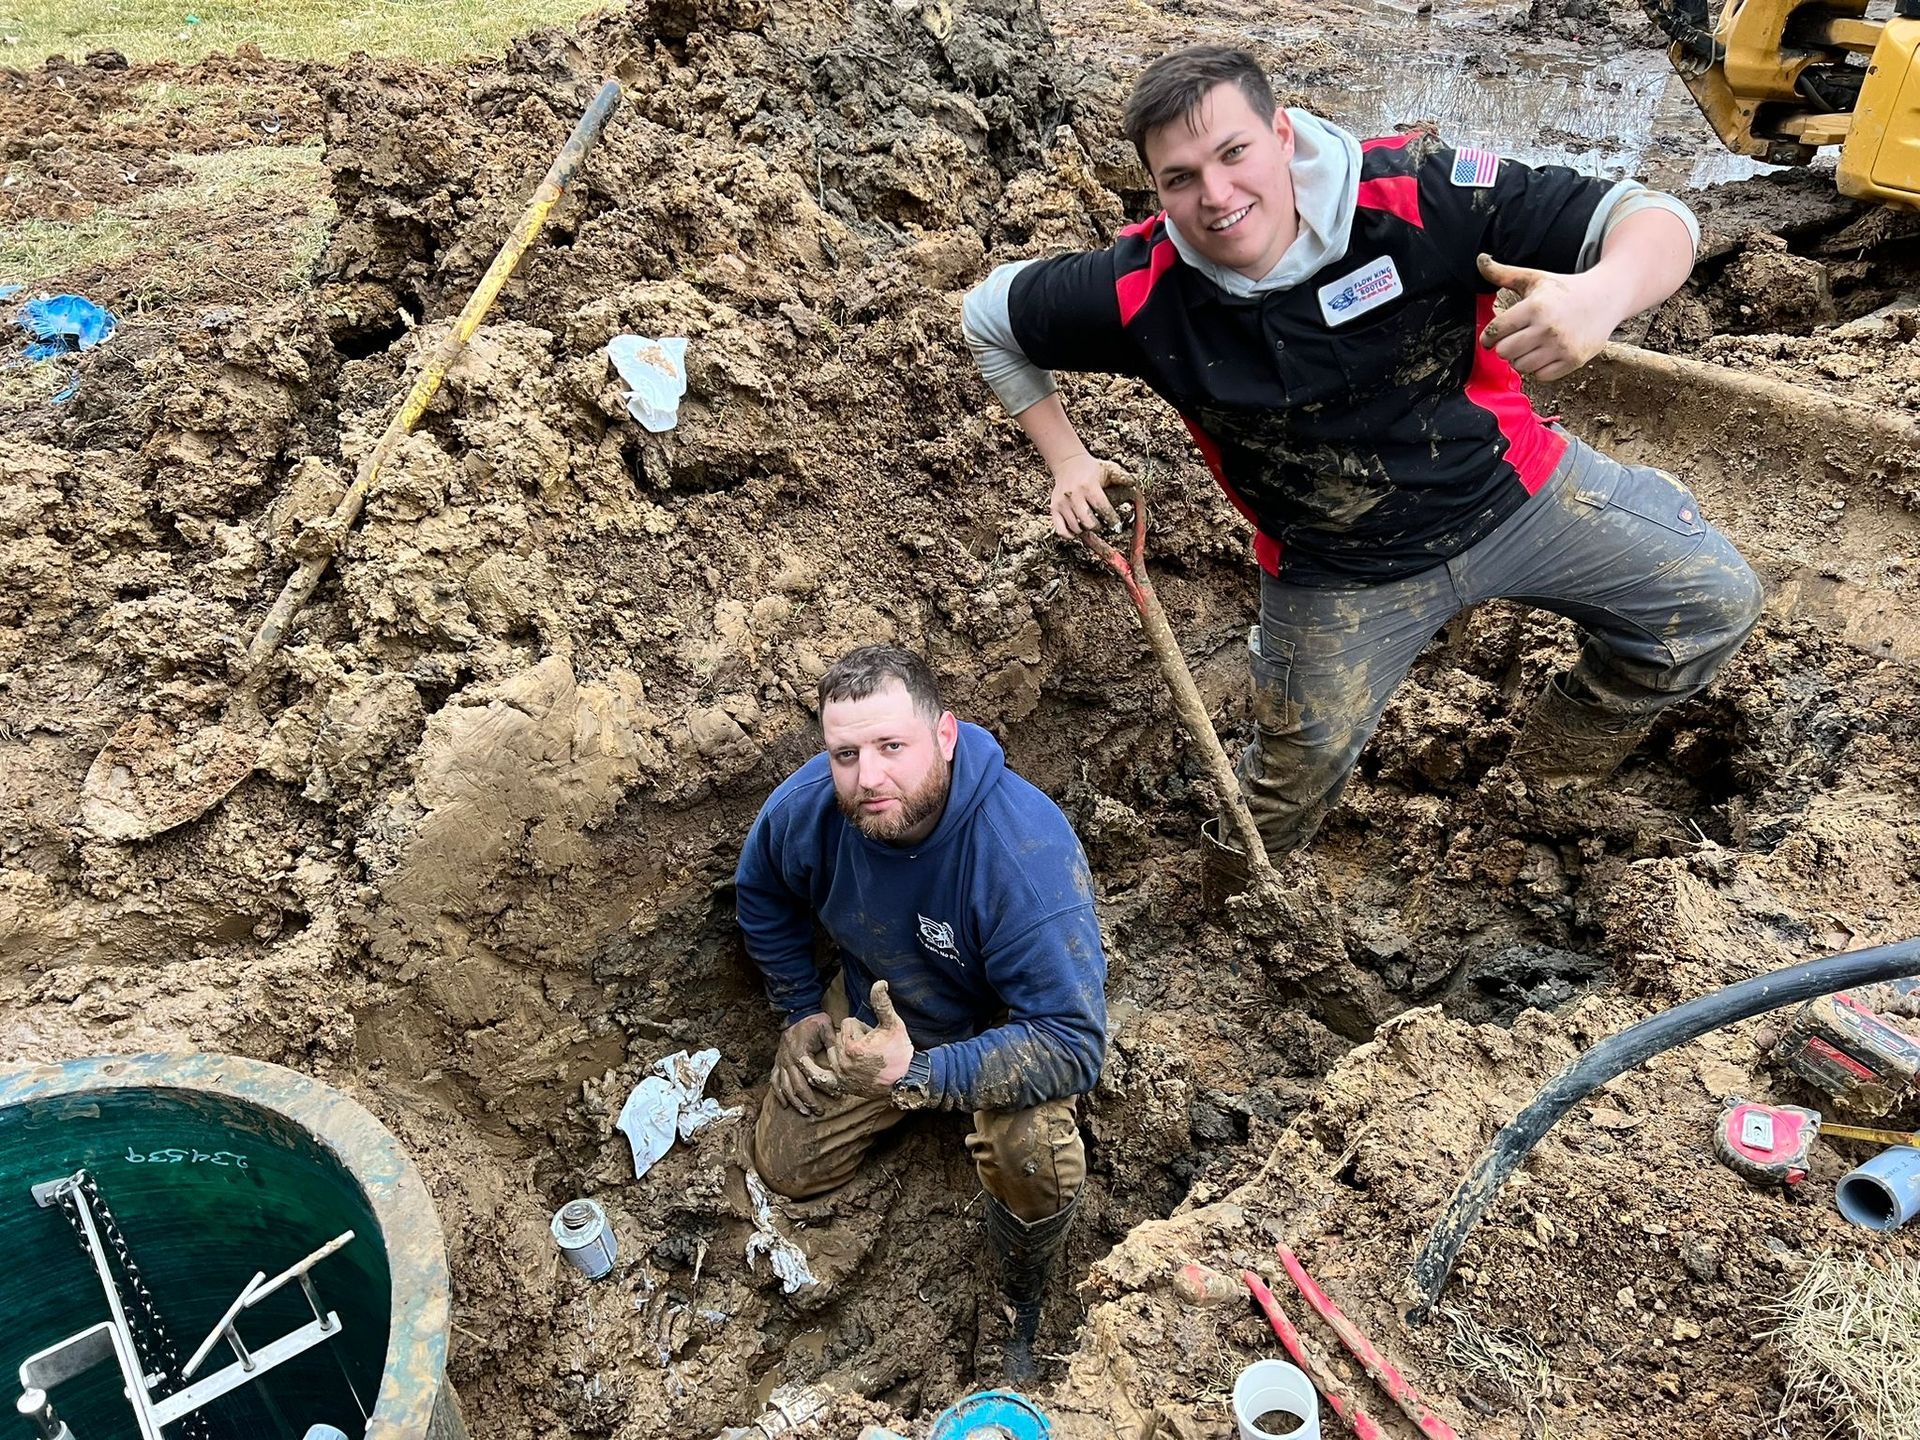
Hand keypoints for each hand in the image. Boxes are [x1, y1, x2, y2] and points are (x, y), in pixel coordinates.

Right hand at [772, 1012, 838, 1115]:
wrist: (798, 1013)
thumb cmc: (814, 1021)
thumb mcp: (826, 1027)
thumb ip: (833, 1042)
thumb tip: (841, 1059)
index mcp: (800, 1052)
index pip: (811, 1075)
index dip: (823, 1088)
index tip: (836, 1095)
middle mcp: (787, 1059)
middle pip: (797, 1086)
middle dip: (808, 1101)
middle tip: (819, 1112)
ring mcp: (780, 1061)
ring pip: (784, 1087)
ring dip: (794, 1101)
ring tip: (805, 1112)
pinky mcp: (777, 1062)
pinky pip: (774, 1080)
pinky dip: (779, 1093)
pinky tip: (785, 1104)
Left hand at [830, 981, 914, 1098]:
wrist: (907, 1080)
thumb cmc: (900, 1052)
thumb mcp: (893, 1024)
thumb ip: (882, 1003)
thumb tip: (879, 982)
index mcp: (853, 1046)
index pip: (847, 1023)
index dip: (863, 1026)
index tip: (875, 1036)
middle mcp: (843, 1062)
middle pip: (840, 1036)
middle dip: (854, 1037)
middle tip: (871, 1046)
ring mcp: (842, 1075)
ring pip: (834, 1051)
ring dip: (844, 1051)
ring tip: (863, 1057)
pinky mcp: (843, 1085)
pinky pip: (825, 1076)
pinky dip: (826, 1070)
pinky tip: (833, 1066)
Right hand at [1048, 453, 1129, 539]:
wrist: (1068, 464)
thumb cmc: (1091, 469)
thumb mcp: (1108, 469)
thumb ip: (1122, 477)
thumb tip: (1135, 484)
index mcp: (1089, 486)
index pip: (1103, 509)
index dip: (1112, 520)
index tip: (1116, 524)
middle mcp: (1074, 495)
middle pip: (1089, 522)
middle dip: (1099, 527)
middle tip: (1102, 524)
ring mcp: (1062, 503)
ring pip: (1077, 528)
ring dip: (1086, 530)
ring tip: (1091, 524)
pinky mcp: (1054, 509)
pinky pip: (1061, 531)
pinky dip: (1070, 535)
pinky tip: (1078, 530)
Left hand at [1476, 253, 1615, 382]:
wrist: (1607, 297)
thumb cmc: (1565, 289)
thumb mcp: (1535, 278)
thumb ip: (1504, 274)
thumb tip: (1480, 259)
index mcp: (1535, 307)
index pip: (1495, 331)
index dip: (1488, 336)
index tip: (1491, 337)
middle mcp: (1548, 328)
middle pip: (1504, 352)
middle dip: (1505, 347)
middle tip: (1514, 340)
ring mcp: (1562, 346)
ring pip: (1521, 366)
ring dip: (1521, 358)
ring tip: (1530, 346)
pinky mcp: (1574, 360)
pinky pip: (1541, 376)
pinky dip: (1539, 368)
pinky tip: (1545, 354)